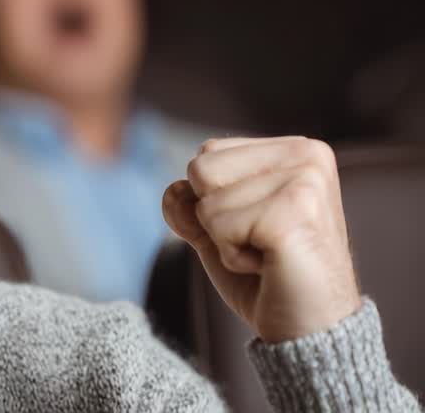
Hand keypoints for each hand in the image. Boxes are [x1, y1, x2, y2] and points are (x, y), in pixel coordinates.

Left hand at [162, 136, 361, 343]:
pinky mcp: (294, 212)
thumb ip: (189, 204)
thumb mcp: (219, 232)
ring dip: (226, 240)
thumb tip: (173, 190)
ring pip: (206, 202)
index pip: (207, 154)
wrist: (309, 332)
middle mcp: (307, 155)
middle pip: (201, 169)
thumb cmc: (269, 279)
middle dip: (216, 218)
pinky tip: (271, 266)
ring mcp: (304, 181)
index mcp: (296, 149)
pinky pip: (218, 227)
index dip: (215, 202)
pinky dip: (233, 257)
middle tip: (262, 244)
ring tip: (269, 255)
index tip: (259, 228)